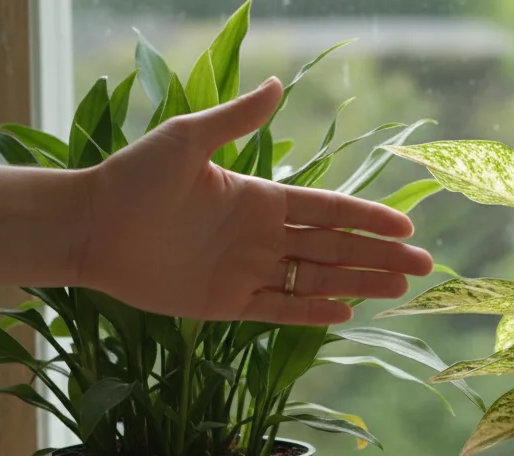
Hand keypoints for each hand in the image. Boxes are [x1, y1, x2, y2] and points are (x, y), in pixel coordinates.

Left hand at [77, 77, 432, 324]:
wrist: (89, 226)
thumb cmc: (133, 178)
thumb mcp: (187, 140)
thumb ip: (236, 120)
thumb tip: (278, 86)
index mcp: (259, 196)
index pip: (327, 209)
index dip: (368, 218)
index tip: (406, 226)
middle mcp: (260, 235)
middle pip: (333, 248)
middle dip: (378, 256)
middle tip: (424, 267)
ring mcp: (245, 270)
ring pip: (315, 279)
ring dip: (358, 283)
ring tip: (398, 289)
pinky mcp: (225, 303)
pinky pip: (278, 310)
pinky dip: (310, 312)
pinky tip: (346, 313)